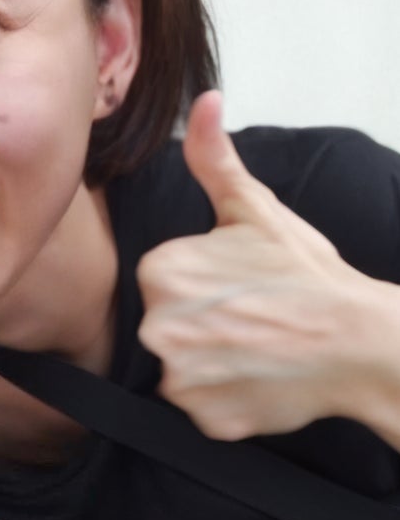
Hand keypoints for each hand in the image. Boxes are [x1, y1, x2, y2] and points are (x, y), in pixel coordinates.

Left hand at [137, 91, 377, 439]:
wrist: (361, 342)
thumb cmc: (305, 274)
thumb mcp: (253, 208)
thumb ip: (214, 157)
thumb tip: (205, 101)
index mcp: (160, 272)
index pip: (159, 280)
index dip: (198, 282)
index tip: (232, 285)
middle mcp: (157, 326)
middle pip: (163, 323)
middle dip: (198, 320)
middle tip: (247, 315)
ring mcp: (181, 378)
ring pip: (177, 366)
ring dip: (208, 359)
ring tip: (252, 344)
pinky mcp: (205, 418)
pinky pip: (198, 405)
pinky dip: (222, 396)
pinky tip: (255, 374)